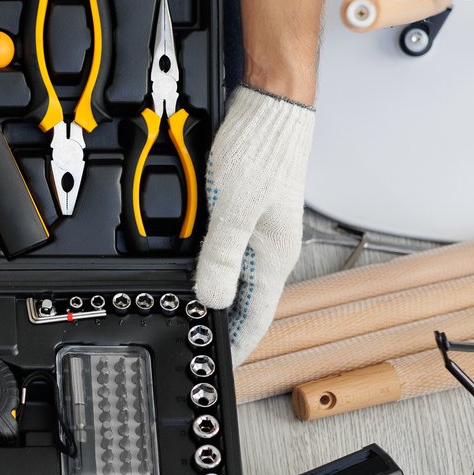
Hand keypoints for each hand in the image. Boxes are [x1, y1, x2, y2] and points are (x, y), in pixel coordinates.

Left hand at [192, 84, 314, 362]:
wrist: (271, 107)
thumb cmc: (262, 150)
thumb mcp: (234, 210)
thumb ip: (222, 257)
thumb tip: (211, 300)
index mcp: (275, 256)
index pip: (257, 316)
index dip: (240, 345)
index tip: (225, 367)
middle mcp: (271, 248)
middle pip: (247, 301)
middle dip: (226, 326)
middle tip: (202, 345)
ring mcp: (261, 230)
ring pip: (237, 277)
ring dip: (218, 297)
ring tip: (198, 317)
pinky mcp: (249, 212)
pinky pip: (230, 252)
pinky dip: (214, 267)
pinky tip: (198, 269)